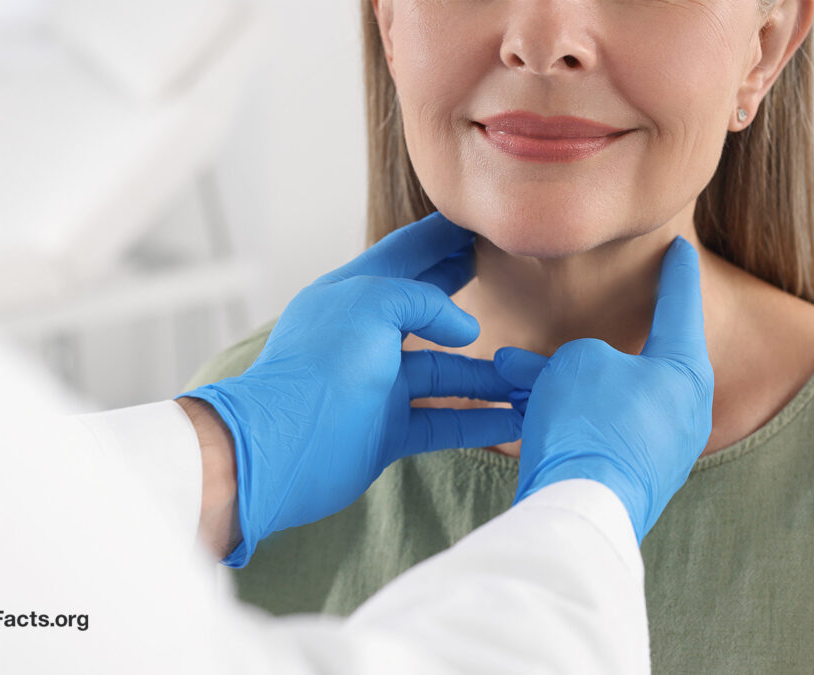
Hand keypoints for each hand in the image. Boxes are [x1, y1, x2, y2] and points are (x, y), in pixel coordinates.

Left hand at [180, 212, 522, 566]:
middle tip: (509, 272)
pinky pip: (445, 421)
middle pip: (428, 310)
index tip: (478, 221)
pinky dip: (481, 421)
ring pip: (445, 374)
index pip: (406, 254)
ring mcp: (377, 385)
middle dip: (466, 292)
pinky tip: (518, 418)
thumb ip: (424, 301)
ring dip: (489, 375)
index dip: (442, 237)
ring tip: (533, 371)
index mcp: (353, 295)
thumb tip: (467, 331)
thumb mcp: (371, 305)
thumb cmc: (319, 366)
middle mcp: (366, 338)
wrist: (280, 449)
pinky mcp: (386, 430)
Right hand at [493, 235, 713, 544]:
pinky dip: (563, 415)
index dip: (676, 272)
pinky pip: (595, 430)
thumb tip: (554, 373)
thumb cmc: (590, 423)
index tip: (682, 249)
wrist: (580, 508)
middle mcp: (682, 411)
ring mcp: (658, 449)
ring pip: (604, 397)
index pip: (681, 305)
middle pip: (633, 360)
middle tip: (566, 323)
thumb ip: (578, 354)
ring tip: (509, 372)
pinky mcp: (629, 477)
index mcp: (685, 372)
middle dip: (584, 346)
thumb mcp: (579, 362)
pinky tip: (520, 408)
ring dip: (559, 383)